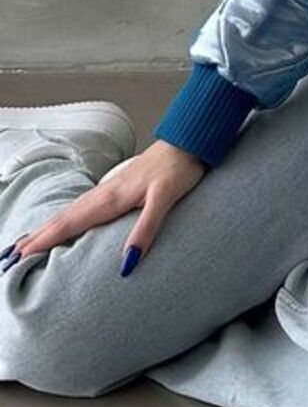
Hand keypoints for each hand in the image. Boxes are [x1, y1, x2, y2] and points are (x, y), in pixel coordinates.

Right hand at [2, 139, 207, 274]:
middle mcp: (105, 193)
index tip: (19, 257)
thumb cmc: (179, 169)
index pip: (69, 224)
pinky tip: (65, 223)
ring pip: (70, 212)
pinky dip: (66, 217)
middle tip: (8, 257)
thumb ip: (146, 229)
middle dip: (35, 238)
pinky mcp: (118, 186)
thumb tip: (127, 263)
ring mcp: (110, 188)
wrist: (190, 142)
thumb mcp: (165, 199)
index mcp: (111, 198)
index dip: (44, 241)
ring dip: (46, 228)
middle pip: (63, 219)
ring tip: (26, 243)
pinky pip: (83, 206)